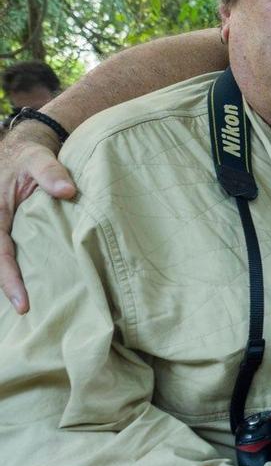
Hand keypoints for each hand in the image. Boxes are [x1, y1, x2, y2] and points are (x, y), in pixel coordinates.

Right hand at [0, 123, 74, 312]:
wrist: (19, 152)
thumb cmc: (28, 159)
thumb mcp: (39, 160)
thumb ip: (52, 174)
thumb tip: (68, 192)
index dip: (9, 279)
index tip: (22, 303)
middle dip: (7, 288)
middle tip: (26, 313)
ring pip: (1, 259)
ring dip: (10, 283)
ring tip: (31, 309)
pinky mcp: (8, 232)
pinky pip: (8, 254)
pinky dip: (16, 271)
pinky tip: (32, 291)